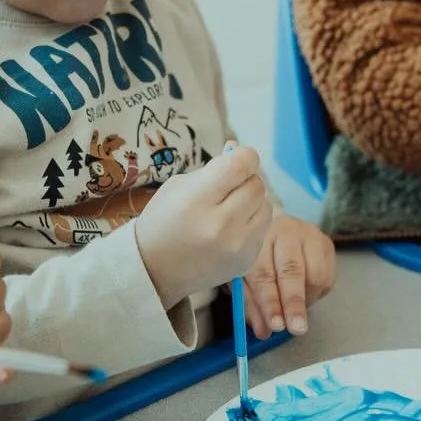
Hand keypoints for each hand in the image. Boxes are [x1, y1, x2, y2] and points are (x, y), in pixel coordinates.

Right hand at [136, 145, 271, 310]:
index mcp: (198, 200)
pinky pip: (263, 230)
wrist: (154, 271)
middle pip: (257, 185)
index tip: (236, 159)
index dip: (243, 156)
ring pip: (266, 206)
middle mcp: (221, 224)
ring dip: (252, 202)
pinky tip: (231, 228)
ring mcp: (237, 246)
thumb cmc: (163, 222)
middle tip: (227, 188)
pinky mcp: (246, 260)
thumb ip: (212, 168)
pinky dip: (251, 224)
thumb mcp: (177, 187)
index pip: (240, 165)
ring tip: (230, 209)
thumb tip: (239, 150)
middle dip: (245, 180)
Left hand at [243, 215, 336, 338]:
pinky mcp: (326, 243)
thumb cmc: (253, 258)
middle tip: (297, 328)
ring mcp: (309, 234)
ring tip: (294, 310)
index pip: (264, 273)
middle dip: (294, 303)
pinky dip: (317, 294)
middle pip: (292, 270)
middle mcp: (284, 230)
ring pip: (315, 274)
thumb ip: (252, 305)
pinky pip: (327, 277)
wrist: (271, 233)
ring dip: (306, 300)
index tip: (276, 325)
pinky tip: (304, 295)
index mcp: (256, 238)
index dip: (270, 303)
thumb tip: (264, 331)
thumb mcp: (242, 280)